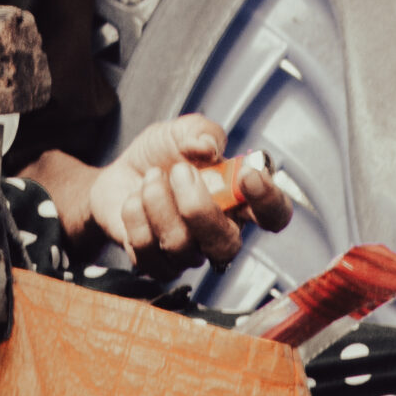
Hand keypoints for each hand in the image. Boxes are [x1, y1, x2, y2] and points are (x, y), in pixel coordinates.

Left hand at [30, 116, 292, 274]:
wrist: (121, 172)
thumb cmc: (162, 155)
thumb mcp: (182, 131)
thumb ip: (201, 131)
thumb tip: (207, 147)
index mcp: (239, 200)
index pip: (274, 215)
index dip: (268, 201)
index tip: (247, 176)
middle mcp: (219, 233)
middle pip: (227, 245)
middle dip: (197, 207)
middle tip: (178, 171)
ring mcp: (187, 253)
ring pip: (180, 245)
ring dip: (157, 200)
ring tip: (150, 177)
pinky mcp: (154, 263)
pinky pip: (146, 249)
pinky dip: (135, 215)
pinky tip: (135, 199)